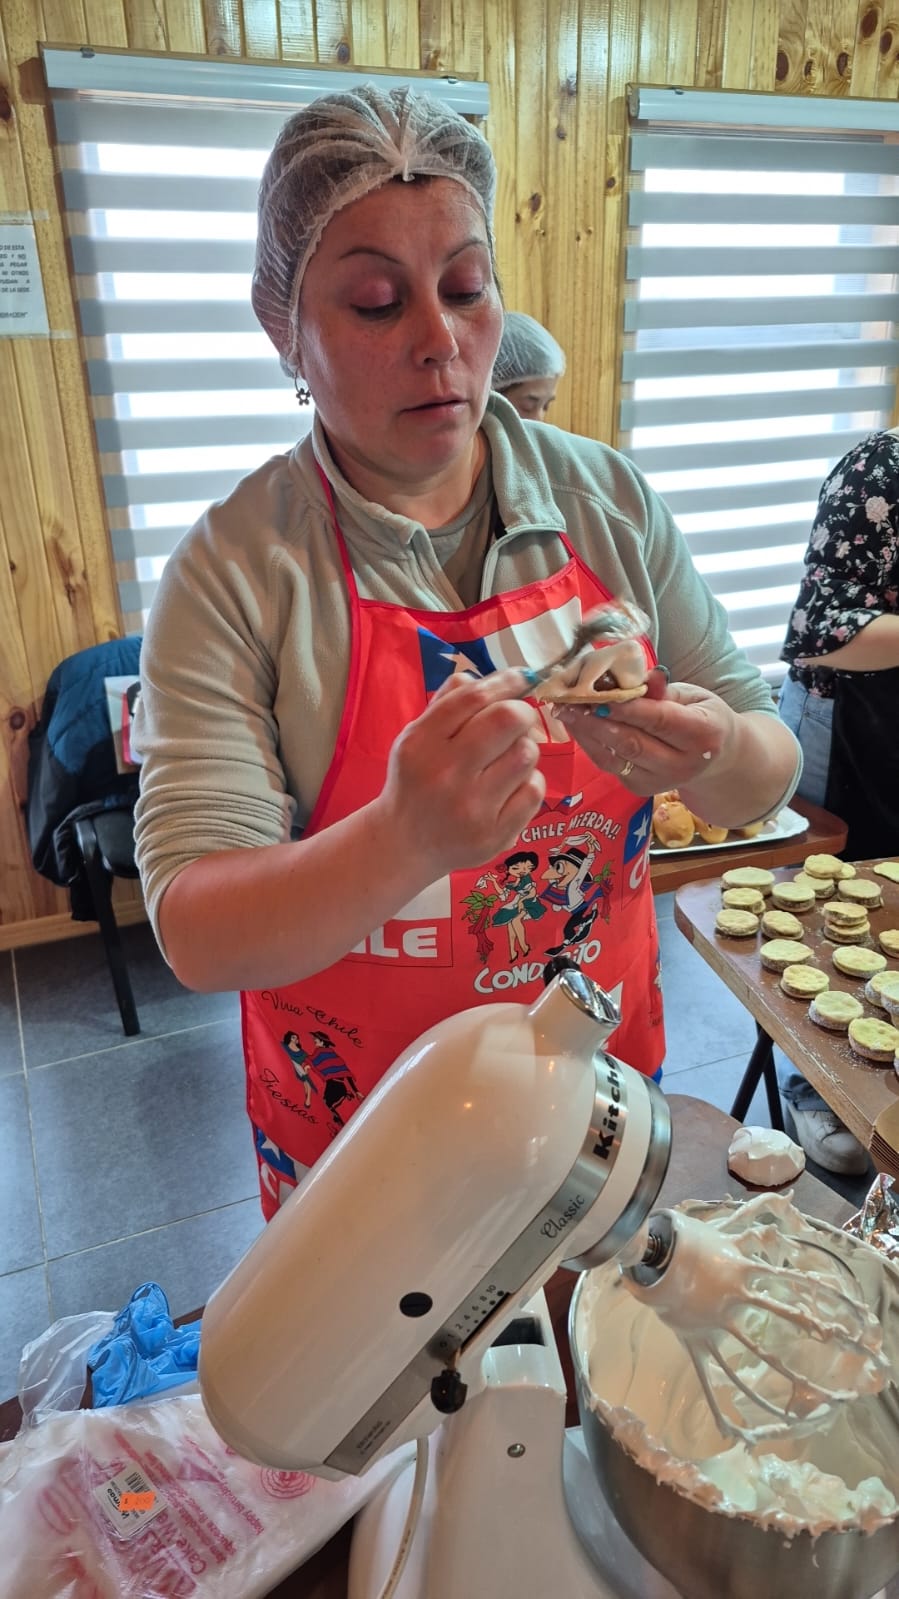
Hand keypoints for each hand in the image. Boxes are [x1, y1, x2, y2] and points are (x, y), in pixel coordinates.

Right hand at [379, 670, 545, 873]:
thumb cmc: (417, 780)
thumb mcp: (416, 737)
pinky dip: (528, 782)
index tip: (519, 678)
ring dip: (524, 749)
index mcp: (421, 743)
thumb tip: (490, 678)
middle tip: (516, 721)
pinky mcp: (494, 835)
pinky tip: (508, 788)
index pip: (473, 697)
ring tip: (505, 760)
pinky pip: (534, 790)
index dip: (505, 681)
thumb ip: (448, 703)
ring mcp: (472, 808)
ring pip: (526, 754)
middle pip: (507, 720)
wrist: (406, 843)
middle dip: (522, 713)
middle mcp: (445, 774)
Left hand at [553, 680, 737, 795]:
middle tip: (571, 699)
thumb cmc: (702, 717)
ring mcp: (660, 782)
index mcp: (703, 735)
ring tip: (565, 709)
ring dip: (586, 733)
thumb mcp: (692, 696)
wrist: (715, 758)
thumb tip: (642, 676)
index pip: (659, 720)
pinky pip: (609, 765)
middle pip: (632, 743)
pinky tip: (576, 724)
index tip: (599, 692)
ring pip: (615, 757)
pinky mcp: (640, 789)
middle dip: (597, 720)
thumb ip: (663, 691)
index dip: (627, 708)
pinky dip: (589, 744)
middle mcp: (682, 765)